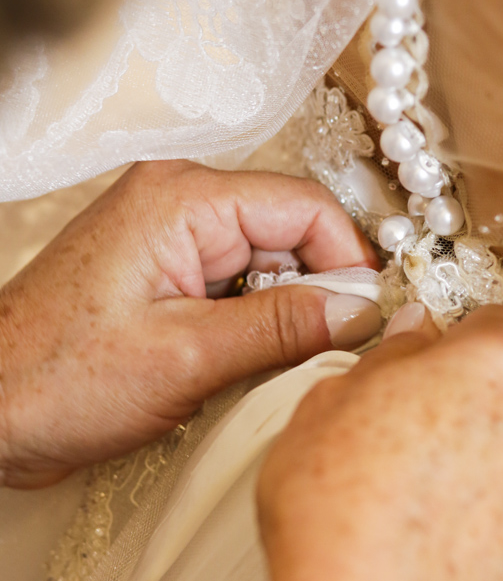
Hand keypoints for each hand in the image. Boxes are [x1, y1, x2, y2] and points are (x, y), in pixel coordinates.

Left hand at [0, 161, 380, 488]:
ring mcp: (168, 236)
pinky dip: (253, 322)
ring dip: (282, 314)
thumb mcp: (188, 358)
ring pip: (267, 263)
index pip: (306, 207)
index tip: (365, 323)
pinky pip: (236, 284)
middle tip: (320, 358)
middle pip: (291, 233)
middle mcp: (178, 202)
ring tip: (266, 368)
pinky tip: (240, 363)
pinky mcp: (163, 271)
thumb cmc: (59, 380)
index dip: (348, 263)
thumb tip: (362, 311)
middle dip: (314, 295)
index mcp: (182, 200)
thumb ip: (284, 328)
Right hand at [250, 304, 502, 580]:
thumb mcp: (331, 400)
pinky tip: (442, 549)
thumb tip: (417, 338)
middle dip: (479, 405)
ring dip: (494, 468)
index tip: (431, 364)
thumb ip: (392, 355)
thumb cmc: (338, 514)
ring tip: (425, 503)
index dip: (457, 342)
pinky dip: (498, 531)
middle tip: (415, 436)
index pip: (500, 323)